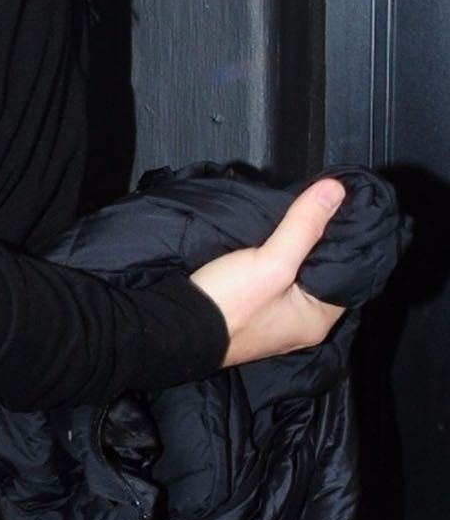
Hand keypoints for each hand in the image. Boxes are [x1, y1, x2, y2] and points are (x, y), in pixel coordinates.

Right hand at [190, 179, 347, 367]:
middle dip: (317, 246)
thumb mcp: (272, 261)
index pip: (347, 273)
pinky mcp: (251, 317)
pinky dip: (274, 267)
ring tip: (294, 223)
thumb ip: (304, 225)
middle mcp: (300, 326)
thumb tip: (335, 191)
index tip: (338, 210)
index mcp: (317, 320)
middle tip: (315, 211)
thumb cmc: (228, 305)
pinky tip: (268, 247)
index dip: (343, 241)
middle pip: (320, 276)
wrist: (173, 328)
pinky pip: (273, 286)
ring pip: (296, 280)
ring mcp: (274, 324)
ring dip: (294, 255)